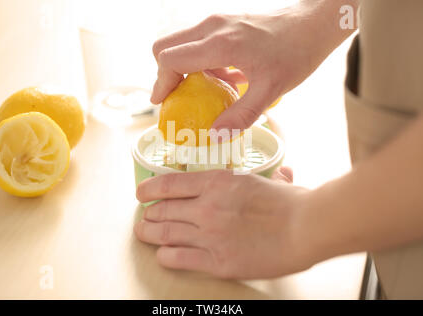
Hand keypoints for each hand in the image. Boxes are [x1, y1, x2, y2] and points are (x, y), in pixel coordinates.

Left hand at [134, 167, 313, 278]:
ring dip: (149, 234)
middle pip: (162, 210)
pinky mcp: (217, 261)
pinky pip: (179, 258)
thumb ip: (272, 178)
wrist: (306, 228)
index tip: (142, 194)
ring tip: (143, 234)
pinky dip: (166, 256)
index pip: (169, 184)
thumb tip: (284, 175)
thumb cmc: (293, 204)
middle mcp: (207, 207)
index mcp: (217, 182)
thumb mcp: (275, 182)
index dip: (149, 189)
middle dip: (148, 215)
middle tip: (143, 219)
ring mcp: (209, 235)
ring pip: (165, 234)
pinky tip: (163, 255)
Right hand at [151, 2, 351, 130]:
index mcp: (220, 44)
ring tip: (203, 91)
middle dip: (165, 75)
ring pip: (179, 43)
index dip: (160, 84)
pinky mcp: (224, 23)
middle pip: (165, 47)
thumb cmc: (296, 53)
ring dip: (182, 68)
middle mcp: (212, 27)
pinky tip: (222, 78)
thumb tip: (214, 135)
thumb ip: (241, 115)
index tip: (162, 105)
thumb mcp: (271, 90)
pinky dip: (198, 61)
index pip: (170, 59)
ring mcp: (217, 21)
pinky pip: (197, 42)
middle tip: (179, 98)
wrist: (314, 23)